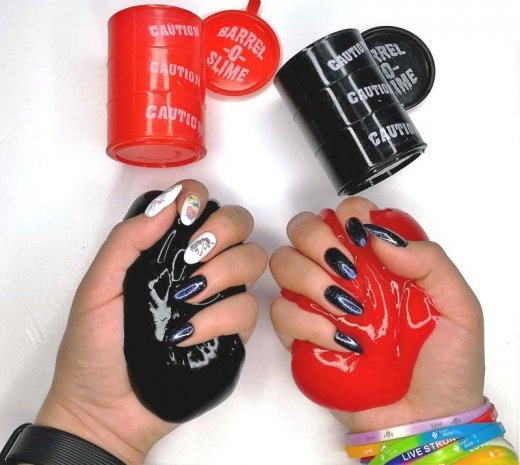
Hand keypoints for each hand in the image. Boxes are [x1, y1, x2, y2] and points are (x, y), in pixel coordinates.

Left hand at [35, 180, 267, 463]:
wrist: (104, 410)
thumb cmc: (93, 348)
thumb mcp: (97, 287)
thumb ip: (127, 241)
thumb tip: (168, 204)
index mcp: (164, 251)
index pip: (198, 205)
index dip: (201, 199)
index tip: (186, 217)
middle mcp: (196, 268)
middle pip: (239, 225)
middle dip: (224, 230)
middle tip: (194, 255)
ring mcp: (216, 299)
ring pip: (253, 261)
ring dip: (226, 271)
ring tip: (189, 296)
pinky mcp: (230, 333)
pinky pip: (247, 310)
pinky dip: (219, 319)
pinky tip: (186, 335)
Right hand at [269, 196, 483, 432]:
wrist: (425, 421)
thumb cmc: (445, 366)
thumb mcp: (460, 308)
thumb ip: (431, 261)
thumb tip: (377, 236)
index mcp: (378, 261)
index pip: (348, 215)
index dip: (347, 214)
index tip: (361, 236)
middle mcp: (343, 276)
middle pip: (302, 230)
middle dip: (315, 238)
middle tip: (345, 267)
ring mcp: (319, 304)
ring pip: (284, 264)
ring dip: (308, 277)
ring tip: (345, 306)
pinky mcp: (303, 337)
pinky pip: (281, 314)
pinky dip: (304, 321)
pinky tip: (339, 340)